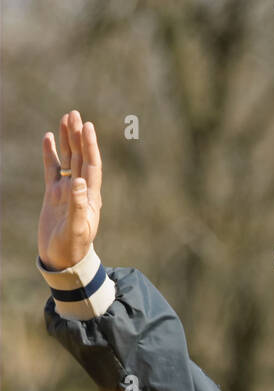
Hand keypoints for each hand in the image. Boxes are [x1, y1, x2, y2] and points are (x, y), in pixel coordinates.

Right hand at [38, 110, 102, 270]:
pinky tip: (49, 138)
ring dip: (67, 140)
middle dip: (78, 136)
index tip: (88, 126)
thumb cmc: (72, 248)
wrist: (62, 260)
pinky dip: (51, 154)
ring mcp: (66, 191)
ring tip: (66, 119)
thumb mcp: (77, 229)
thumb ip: (78, 205)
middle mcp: (80, 190)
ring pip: (67, 160)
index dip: (90, 146)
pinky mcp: (54, 195)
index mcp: (90, 198)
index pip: (91, 166)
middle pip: (80, 157)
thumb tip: (78, 181)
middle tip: (75, 114)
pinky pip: (52, 169)